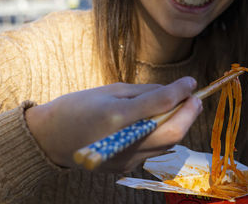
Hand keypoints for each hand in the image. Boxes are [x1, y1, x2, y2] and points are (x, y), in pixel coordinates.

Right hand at [25, 77, 201, 172]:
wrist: (51, 138)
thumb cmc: (77, 107)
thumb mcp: (109, 91)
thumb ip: (143, 93)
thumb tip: (171, 92)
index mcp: (117, 116)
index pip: (161, 103)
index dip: (181, 91)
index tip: (191, 81)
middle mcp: (125, 141)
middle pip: (173, 132)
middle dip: (190, 114)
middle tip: (196, 98)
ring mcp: (126, 159)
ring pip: (167, 145)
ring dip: (180, 125)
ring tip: (182, 108)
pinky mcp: (125, 167)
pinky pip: (153, 151)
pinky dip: (163, 136)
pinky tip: (161, 123)